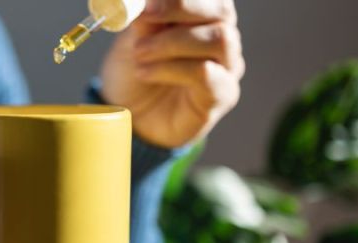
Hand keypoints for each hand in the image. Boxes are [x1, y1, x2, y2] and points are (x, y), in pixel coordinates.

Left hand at [100, 0, 244, 147]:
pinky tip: (146, 72)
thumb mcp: (132, 40)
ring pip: (219, 40)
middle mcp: (222, 38)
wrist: (131, 116)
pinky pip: (208, 75)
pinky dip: (172, 69)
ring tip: (140, 53)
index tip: (148, 2)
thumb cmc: (136, 73)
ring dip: (172, 43)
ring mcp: (226, 67)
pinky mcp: (222, 96)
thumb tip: (144, 2)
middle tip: (146, 17)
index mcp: (203, 18)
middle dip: (182, 8)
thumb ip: (144, 21)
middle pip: (221, 11)